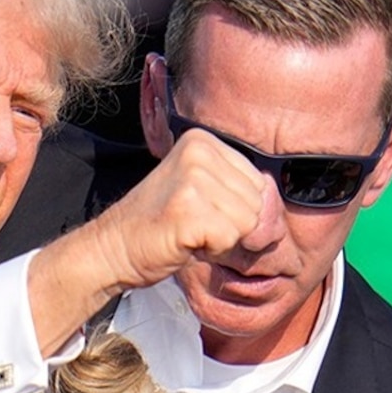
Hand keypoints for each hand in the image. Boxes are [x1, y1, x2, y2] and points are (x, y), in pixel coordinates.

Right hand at [82, 129, 273, 290]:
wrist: (113, 247)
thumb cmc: (161, 225)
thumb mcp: (202, 192)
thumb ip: (240, 193)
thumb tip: (278, 213)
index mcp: (203, 141)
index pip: (259, 183)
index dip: (241, 211)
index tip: (205, 214)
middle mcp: (198, 152)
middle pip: (258, 203)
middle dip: (235, 227)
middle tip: (196, 226)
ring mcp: (193, 178)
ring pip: (248, 223)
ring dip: (223, 240)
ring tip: (190, 232)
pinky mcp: (189, 209)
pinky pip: (230, 240)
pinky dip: (213, 251)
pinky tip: (186, 242)